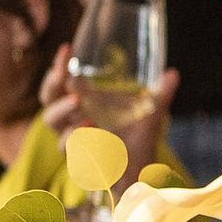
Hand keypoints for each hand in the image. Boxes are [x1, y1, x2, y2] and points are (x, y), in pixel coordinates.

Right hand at [40, 43, 180, 184]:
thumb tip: (173, 74)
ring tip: (78, 102)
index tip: (67, 48)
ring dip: (62, 111)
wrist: (141, 173)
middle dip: (53, 85)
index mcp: (81, 103)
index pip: (61, 81)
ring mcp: (72, 139)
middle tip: (67, 77)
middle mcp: (71, 120)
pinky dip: (76, 136)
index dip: (59, 65)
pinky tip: (90, 128)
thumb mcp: (150, 113)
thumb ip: (160, 94)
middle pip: (48, 98)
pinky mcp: (76, 158)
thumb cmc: (137, 139)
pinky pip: (67, 147)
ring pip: (52, 122)